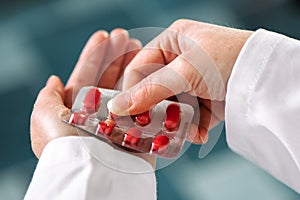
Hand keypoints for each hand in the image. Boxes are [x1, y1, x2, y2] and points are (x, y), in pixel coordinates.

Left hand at [30, 29, 142, 157]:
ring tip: (138, 45)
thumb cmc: (67, 147)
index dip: (93, 55)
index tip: (103, 36)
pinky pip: (143, 102)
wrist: (94, 175)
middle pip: (108, 78)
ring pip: (126, 87)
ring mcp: (119, 120)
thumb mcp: (43, 119)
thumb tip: (54, 81)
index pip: (85, 76)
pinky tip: (151, 68)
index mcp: (76, 111)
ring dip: (131, 65)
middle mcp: (98, 115)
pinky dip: (147, 85)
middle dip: (115, 55)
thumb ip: (47, 98)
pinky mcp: (137, 128)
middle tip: (124, 36)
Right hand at [109, 20, 252, 143]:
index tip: (125, 114)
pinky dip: (191, 129)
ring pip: (170, 107)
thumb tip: (117, 106)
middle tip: (149, 129)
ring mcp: (193, 82)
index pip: (139, 68)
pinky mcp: (206, 101)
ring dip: (173, 123)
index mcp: (172, 42)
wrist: (268, 78)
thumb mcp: (186, 72)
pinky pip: (189, 117)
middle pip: (154, 90)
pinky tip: (197, 134)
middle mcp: (180, 61)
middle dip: (154, 112)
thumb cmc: (229, 59)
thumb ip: (150, 90)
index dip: (130, 91)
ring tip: (176, 134)